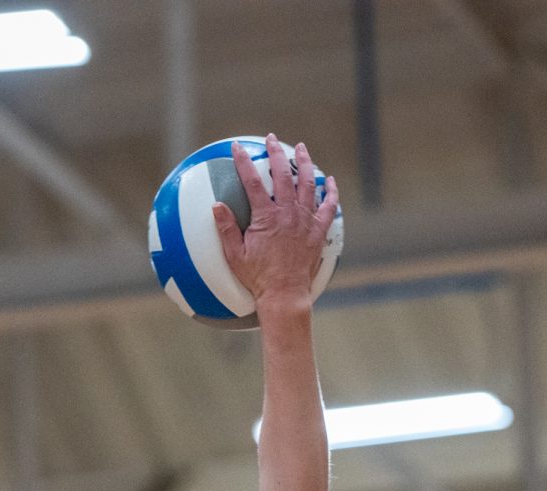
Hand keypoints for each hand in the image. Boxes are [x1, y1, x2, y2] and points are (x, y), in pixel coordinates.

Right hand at [212, 134, 338, 311]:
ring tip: (301, 149)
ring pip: (308, 184)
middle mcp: (288, 213)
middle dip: (276, 153)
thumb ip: (226, 229)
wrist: (285, 294)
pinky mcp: (318, 231)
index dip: (244, 161)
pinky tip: (329, 181)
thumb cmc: (258, 278)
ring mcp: (305, 221)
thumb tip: (216, 206)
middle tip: (272, 139)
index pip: (252, 181)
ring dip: (304, 163)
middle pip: (282, 174)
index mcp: (266, 217)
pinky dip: (330, 192)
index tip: (238, 147)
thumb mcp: (235, 255)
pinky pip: (328, 207)